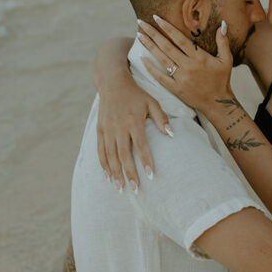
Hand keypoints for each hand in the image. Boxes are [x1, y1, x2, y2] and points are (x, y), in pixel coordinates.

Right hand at [97, 70, 170, 189]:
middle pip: (124, 154)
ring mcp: (107, 129)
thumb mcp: (152, 102)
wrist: (112, 83)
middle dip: (129, 173)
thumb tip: (171, 135)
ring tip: (121, 187)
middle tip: (135, 189)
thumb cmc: (136, 94)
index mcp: (133, 120)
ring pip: (110, 155)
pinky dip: (104, 164)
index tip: (151, 174)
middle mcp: (119, 126)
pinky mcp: (100, 130)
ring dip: (115, 172)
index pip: (140, 144)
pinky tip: (109, 176)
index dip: (145, 160)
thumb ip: (161, 118)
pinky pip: (101, 150)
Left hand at [137, 16, 232, 112]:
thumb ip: (223, 41)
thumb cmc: (221, 79)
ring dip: (149, 47)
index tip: (156, 18)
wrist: (217, 102)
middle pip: (167, 47)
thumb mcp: (226, 59)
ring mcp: (181, 78)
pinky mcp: (176, 88)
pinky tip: (141, 58)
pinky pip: (160, 77)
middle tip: (141, 23)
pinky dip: (150, 68)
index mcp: (200, 57)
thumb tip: (223, 24)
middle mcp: (189, 66)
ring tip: (139, 35)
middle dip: (153, 33)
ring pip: (162, 59)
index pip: (180, 39)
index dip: (167, 28)